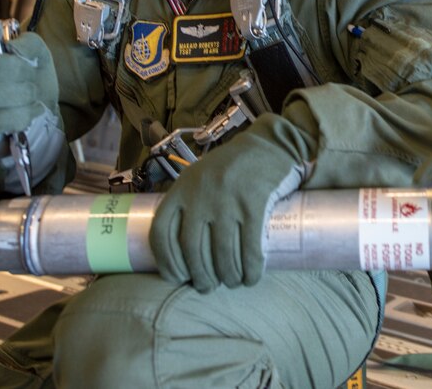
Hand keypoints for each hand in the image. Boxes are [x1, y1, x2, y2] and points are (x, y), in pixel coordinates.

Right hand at [0, 10, 63, 189]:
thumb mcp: (37, 55)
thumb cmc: (29, 78)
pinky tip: (32, 110)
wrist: (34, 114)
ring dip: (22, 94)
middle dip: (12, 69)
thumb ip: (30, 43)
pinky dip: (22, 115)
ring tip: (32, 94)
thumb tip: (14, 49)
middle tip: (29, 74)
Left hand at [149, 128, 303, 291]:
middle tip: (209, 286)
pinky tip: (252, 277)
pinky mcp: (255, 204)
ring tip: (233, 282)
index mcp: (181, 189)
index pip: (162, 234)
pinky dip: (251, 268)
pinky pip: (250, 247)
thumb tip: (184, 251)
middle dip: (201, 276)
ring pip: (223, 253)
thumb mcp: (199, 177)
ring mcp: (227, 200)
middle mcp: (200, 195)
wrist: (269, 145)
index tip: (178, 278)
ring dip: (228, 276)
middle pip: (193, 250)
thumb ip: (188, 205)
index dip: (168, 262)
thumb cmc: (232, 167)